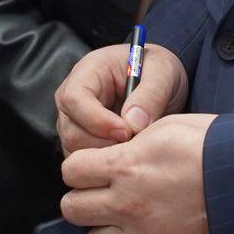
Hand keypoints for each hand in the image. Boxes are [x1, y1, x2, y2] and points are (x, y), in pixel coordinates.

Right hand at [55, 43, 187, 153]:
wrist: (159, 82)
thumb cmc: (156, 70)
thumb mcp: (162, 71)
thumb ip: (150, 94)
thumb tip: (133, 123)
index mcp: (88, 71)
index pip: (74, 99)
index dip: (97, 120)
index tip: (126, 132)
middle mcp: (74, 97)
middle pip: (71, 129)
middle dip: (104, 143)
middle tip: (135, 143)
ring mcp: (75, 120)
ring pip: (75, 149)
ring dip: (106, 155)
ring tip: (134, 146)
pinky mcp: (82, 139)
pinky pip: (84, 161)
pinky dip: (105, 163)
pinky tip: (127, 153)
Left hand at [59, 113, 217, 233]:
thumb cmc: (216, 151)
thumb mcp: (166, 128)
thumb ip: (129, 144)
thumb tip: (111, 151)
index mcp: (126, 167)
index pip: (71, 171)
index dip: (80, 166)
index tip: (91, 166)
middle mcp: (129, 205)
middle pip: (72, 208)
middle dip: (83, 196)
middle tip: (100, 191)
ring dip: (101, 228)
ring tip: (120, 215)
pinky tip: (143, 231)